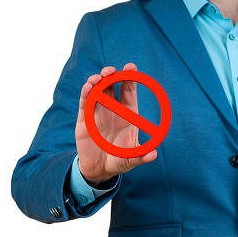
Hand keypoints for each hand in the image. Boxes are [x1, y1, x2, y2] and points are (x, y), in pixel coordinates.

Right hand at [75, 63, 156, 186]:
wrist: (99, 169)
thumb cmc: (119, 160)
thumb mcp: (131, 159)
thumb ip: (141, 156)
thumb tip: (153, 155)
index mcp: (127, 114)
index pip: (129, 91)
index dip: (130, 78)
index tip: (131, 67)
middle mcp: (113, 109)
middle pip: (112, 85)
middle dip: (111, 74)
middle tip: (111, 70)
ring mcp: (98, 112)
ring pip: (97, 90)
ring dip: (97, 81)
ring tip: (99, 78)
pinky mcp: (84, 118)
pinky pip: (84, 102)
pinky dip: (86, 93)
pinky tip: (88, 87)